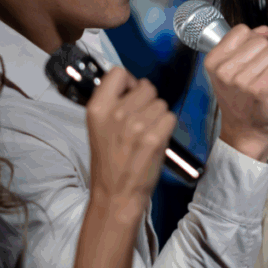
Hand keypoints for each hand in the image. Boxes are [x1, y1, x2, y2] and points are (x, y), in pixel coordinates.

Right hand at [86, 68, 175, 201]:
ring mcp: (136, 125)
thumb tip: (134, 84)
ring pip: (161, 103)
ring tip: (146, 134)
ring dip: (158, 116)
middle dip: (147, 101)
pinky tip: (155, 141)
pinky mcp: (154, 137)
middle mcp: (116, 113)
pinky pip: (170, 117)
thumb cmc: (109, 161)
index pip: (118, 72)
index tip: (130, 95)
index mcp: (97, 108)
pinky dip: (167, 128)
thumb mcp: (99, 127)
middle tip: (140, 122)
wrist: (115, 194)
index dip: (129, 83)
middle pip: (147, 87)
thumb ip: (112, 103)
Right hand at [205, 25, 267, 160]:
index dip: (254, 38)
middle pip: (259, 40)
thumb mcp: (229, 72)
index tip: (256, 51)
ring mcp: (241, 80)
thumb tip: (263, 30)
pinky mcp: (259, 89)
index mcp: (213, 61)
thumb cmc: (239, 101)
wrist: (244, 131)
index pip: (240, 31)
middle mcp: (224, 70)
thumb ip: (242, 47)